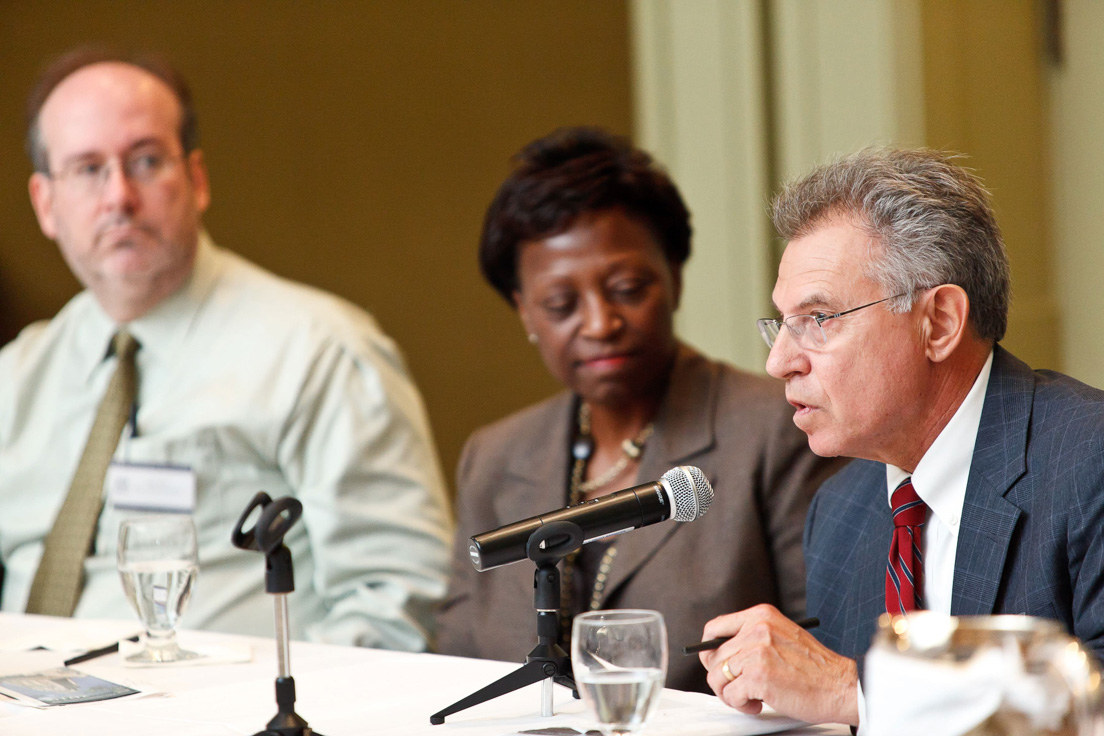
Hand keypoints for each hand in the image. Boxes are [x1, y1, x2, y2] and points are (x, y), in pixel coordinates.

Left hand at [699, 604, 859, 725]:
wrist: (841, 686)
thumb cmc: (815, 668)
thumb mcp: (781, 636)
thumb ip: (752, 638)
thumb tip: (719, 654)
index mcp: (761, 615)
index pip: (715, 628)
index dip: (709, 651)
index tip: (715, 664)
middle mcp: (756, 629)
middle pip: (713, 657)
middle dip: (722, 679)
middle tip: (739, 690)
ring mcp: (756, 652)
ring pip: (717, 677)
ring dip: (731, 694)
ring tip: (750, 698)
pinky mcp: (758, 677)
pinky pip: (731, 695)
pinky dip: (741, 705)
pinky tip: (758, 704)